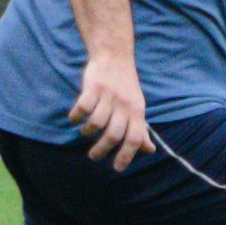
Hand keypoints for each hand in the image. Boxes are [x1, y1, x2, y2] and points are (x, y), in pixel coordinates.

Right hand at [70, 55, 154, 170]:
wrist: (115, 56)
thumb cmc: (126, 87)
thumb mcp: (138, 107)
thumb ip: (141, 129)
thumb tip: (150, 150)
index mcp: (137, 111)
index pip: (134, 138)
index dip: (126, 156)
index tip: (117, 168)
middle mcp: (124, 104)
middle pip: (113, 134)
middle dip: (101, 150)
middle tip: (93, 156)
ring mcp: (108, 95)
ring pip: (96, 123)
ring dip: (87, 132)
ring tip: (85, 131)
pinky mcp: (93, 87)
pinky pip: (82, 107)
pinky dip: (76, 116)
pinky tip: (75, 118)